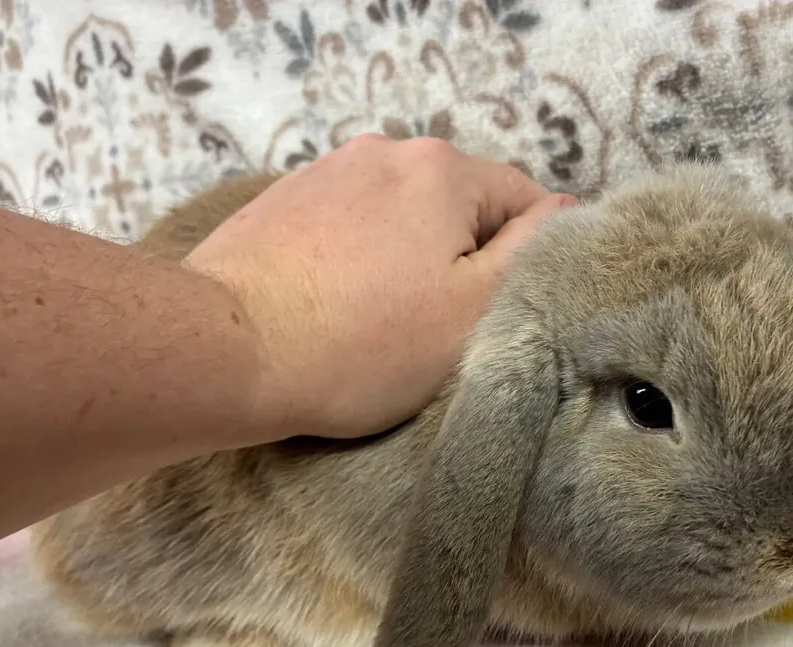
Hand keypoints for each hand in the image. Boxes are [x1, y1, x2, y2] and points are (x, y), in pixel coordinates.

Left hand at [184, 134, 575, 439]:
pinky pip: (350, 229)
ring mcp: (325, 171)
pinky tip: (337, 308)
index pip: (526, 203)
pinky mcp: (281, 202)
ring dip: (409, 263)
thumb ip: (533, 254)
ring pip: (402, 220)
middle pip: (460, 209)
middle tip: (440, 331)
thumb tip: (567, 215)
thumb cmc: (361, 343)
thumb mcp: (473, 310)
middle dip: (463, 263)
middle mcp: (384, 150)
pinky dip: (359, 263)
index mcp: (442, 168)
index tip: (497, 318)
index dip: (525, 265)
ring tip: (383, 324)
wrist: (225, 350)